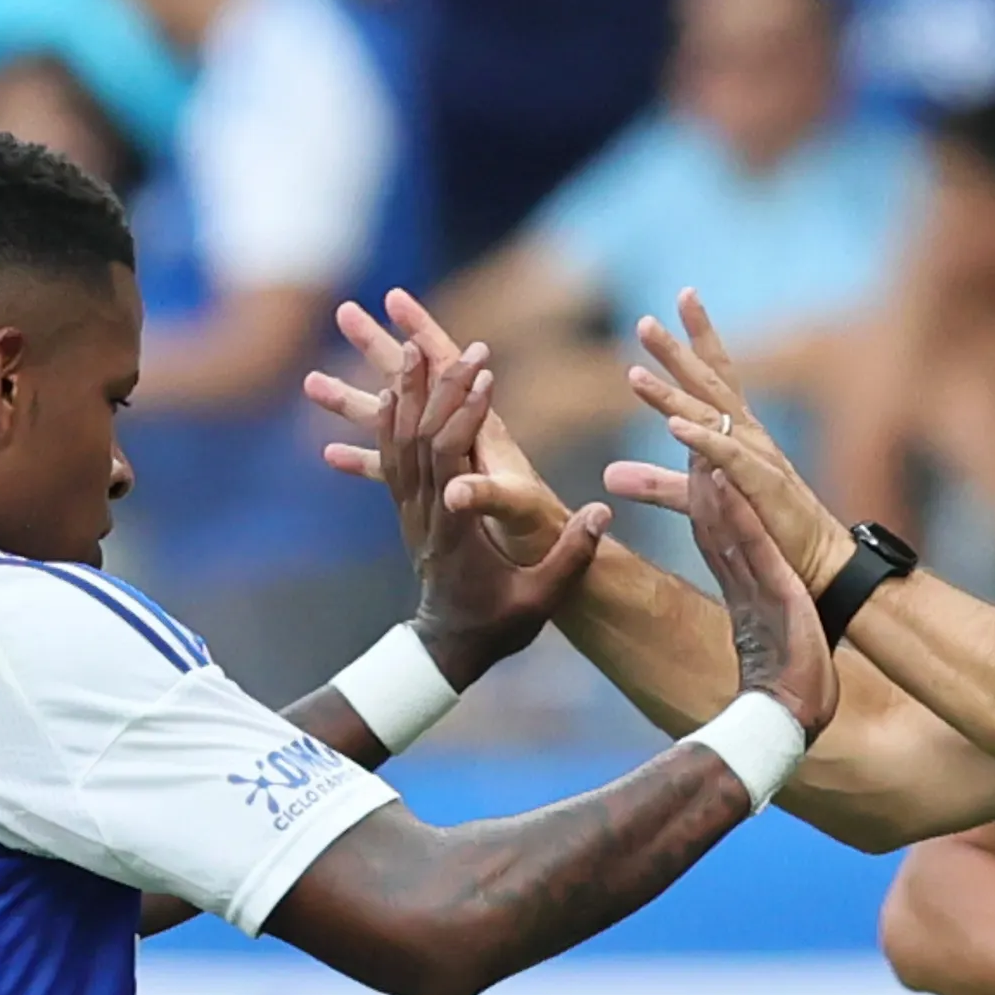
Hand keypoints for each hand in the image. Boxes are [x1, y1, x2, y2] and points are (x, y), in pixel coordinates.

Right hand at [305, 290, 571, 564]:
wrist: (550, 553)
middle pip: (416, 381)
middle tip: (343, 311)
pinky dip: (365, 457)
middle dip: (378, 346)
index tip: (394, 297)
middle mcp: (464, 435)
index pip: (449, 366)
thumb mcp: (519, 512)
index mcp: (484, 430)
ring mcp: (448, 461)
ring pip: (395, 421)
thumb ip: (489, 495)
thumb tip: (452, 491)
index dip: (424, 332)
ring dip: (354, 400)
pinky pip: (394, 467)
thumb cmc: (542, 532)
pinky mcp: (438, 487)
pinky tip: (329, 453)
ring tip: (310, 382)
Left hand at [380, 344, 611, 684]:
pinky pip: (391, 455)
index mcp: (456, 533)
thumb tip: (603, 513)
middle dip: (438, 389)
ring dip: (406, 393)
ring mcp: (409, 512)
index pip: (450, 462)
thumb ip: (572, 556)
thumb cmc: (500, 626)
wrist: (448, 649)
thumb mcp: (543, 598)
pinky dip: (392, 419)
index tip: (486, 378)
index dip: (464, 417)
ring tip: (409, 345)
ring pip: (397, 441)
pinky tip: (396, 390)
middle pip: (419, 439)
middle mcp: (424, 516)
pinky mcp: (405, 511)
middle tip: (456, 347)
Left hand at [605, 291, 854, 592]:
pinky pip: (726, 457)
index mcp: (738, 433)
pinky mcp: (762, 485)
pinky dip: (700, 439)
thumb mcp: (702, 502)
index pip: (715, 375)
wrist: (816, 566)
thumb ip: (658, 485)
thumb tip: (608, 475)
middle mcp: (749, 435)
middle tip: (644, 322)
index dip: (698, 337)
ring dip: (672, 393)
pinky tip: (673, 425)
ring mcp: (758, 457)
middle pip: (710, 383)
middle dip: (677, 352)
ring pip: (711, 416)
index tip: (680, 298)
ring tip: (634, 374)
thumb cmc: (767, 529)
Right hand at [686, 452, 836, 739]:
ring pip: (725, 526)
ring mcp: (753, 587)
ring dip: (711, 483)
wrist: (785, 725)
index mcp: (743, 600)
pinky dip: (737, 508)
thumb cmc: (785, 700)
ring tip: (699, 441)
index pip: (719, 543)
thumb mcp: (775, 654)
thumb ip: (765, 639)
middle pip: (713, 525)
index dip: (707, 504)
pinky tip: (725, 478)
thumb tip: (761, 645)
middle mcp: (742, 587)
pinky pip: (751, 543)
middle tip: (687, 436)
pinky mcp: (771, 591)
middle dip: (699, 480)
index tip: (699, 467)